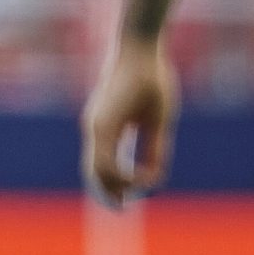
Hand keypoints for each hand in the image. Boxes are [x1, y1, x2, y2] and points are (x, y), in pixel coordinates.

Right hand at [84, 36, 177, 205]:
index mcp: (105, 125)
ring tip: (122, 198)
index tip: (150, 182)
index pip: (107, 169)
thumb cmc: (152, 76)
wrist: (137, 45)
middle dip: (107, 191)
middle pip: (93, 170)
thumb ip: (157, 146)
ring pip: (92, 162)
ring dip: (105, 181)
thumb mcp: (162, 115)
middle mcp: (94, 126)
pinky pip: (98, 150)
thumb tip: (155, 177)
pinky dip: (107, 167)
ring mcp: (94, 122)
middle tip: (122, 208)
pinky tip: (123, 174)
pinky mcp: (99, 117)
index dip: (127, 183)